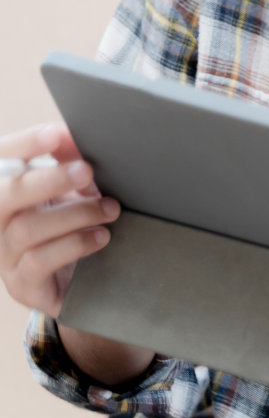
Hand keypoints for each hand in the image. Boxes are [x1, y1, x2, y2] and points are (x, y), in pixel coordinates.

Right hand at [0, 123, 116, 316]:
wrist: (83, 278)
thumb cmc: (74, 224)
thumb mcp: (74, 189)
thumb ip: (71, 160)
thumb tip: (72, 133)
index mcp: (9, 189)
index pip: (2, 160)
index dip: (23, 145)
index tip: (55, 134)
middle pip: (6, 195)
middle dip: (48, 179)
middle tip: (87, 170)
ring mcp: (5, 254)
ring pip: (25, 229)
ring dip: (74, 214)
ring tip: (110, 209)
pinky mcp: (22, 284)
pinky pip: (38, 262)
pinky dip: (74, 244)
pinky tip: (101, 236)